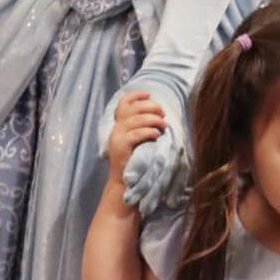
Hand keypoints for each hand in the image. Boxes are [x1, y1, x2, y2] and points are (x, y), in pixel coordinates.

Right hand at [98, 69, 190, 215]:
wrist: (125, 185)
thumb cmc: (137, 163)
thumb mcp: (138, 141)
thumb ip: (142, 126)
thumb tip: (159, 112)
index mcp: (119, 125)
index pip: (123, 103)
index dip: (136, 95)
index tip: (149, 94)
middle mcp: (116, 129)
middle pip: (132, 108)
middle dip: (150, 106)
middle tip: (162, 113)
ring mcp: (117, 138)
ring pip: (136, 119)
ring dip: (153, 119)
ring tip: (163, 125)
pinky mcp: (120, 147)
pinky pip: (136, 133)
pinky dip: (148, 131)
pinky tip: (157, 135)